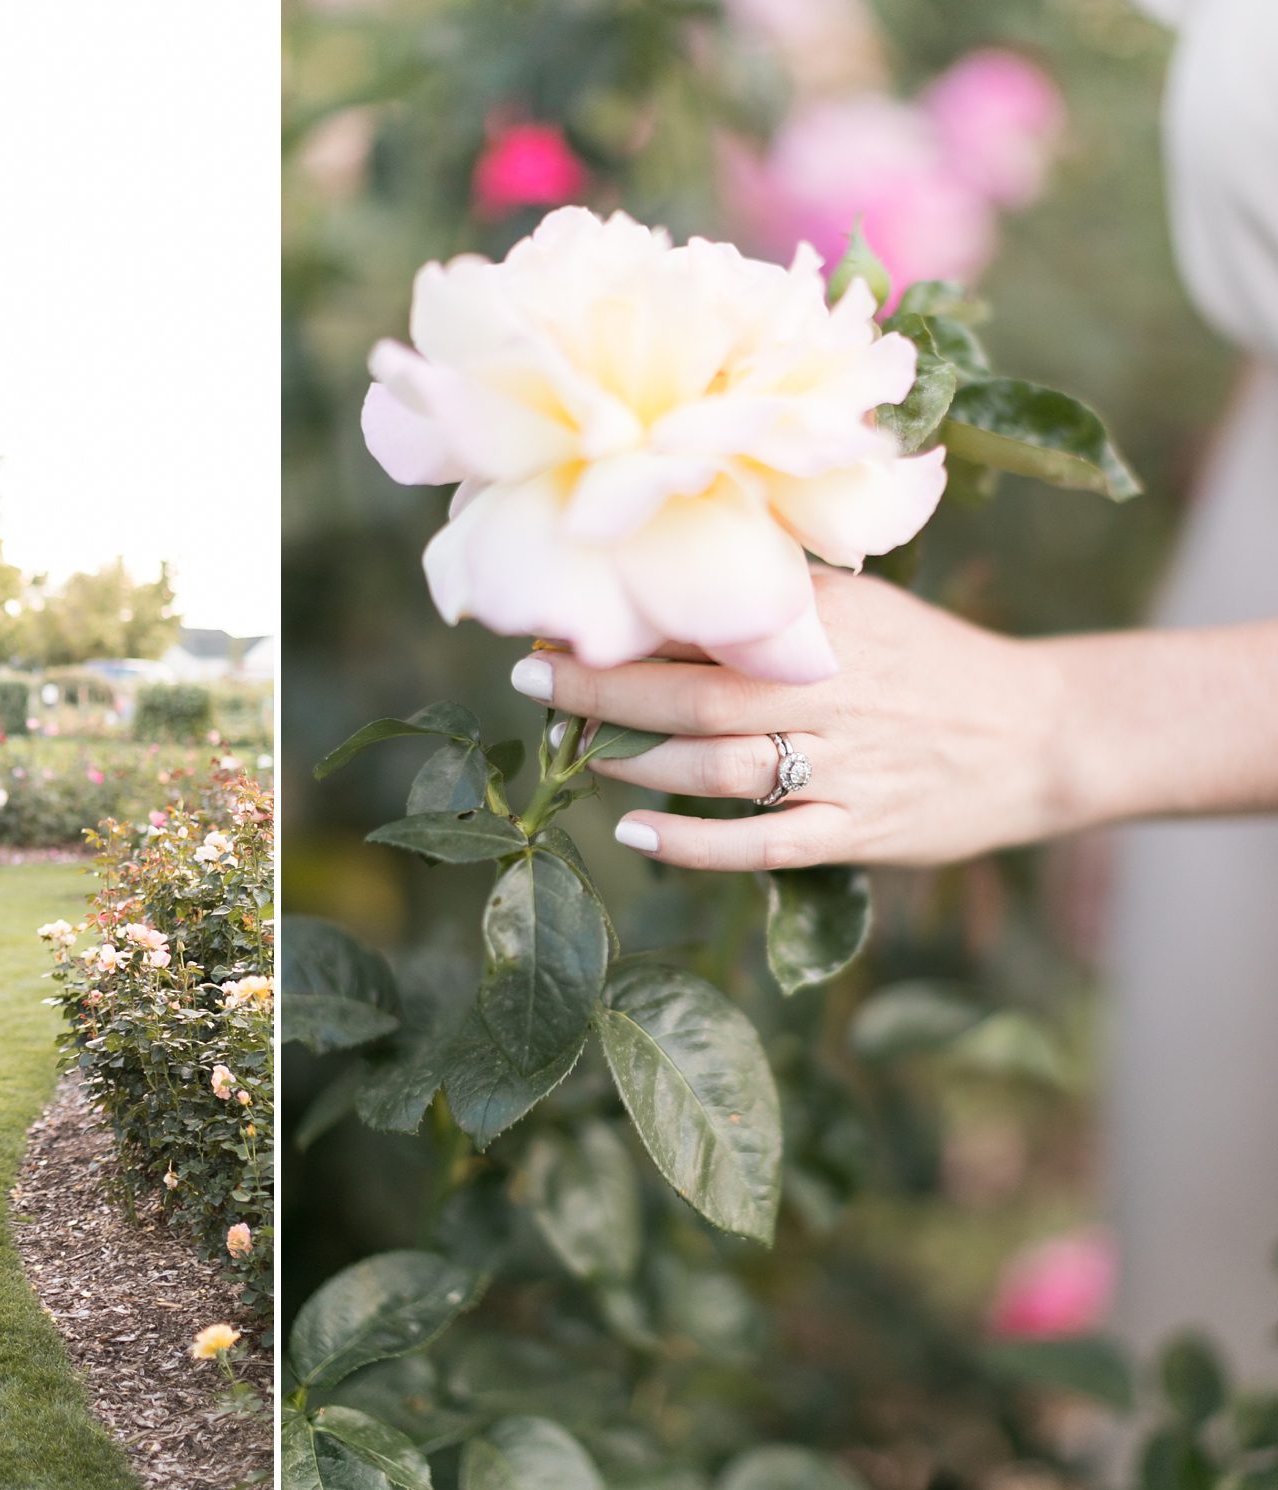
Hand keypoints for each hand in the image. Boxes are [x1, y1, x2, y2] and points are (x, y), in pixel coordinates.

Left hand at [518, 571, 1068, 870]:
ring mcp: (844, 769)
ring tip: (576, 749)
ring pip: (718, 768)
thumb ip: (782, 596)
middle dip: (601, 688)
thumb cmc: (931, 664)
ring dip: (635, 759)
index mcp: (831, 627)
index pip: (708, 617)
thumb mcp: (865, 610)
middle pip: (695, 694)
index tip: (555, 615)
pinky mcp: (857, 831)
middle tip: (530, 677)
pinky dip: (692, 843)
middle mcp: (832, 694)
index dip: (624, 622)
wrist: (1043, 734)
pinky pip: (761, 844)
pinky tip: (635, 833)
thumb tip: (675, 560)